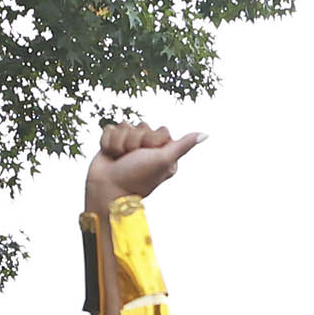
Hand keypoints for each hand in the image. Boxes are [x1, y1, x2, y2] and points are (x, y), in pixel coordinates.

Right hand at [86, 120, 204, 206]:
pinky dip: (108, 143)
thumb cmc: (137, 177)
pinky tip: (111, 156)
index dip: (152, 140)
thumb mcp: (164, 160)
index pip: (161, 130)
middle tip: (132, 159)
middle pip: (142, 125)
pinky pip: (110, 129)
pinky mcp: (113, 143)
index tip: (149, 156)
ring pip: (125, 125)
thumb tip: (205, 134)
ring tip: (121, 159)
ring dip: (121, 143)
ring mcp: (129, 145)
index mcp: (164, 152)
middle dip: (135, 141)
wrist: (107, 189)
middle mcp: (147, 148)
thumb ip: (183, 146)